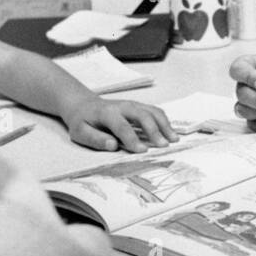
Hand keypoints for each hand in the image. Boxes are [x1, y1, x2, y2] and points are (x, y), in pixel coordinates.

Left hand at [60, 97, 177, 151]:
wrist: (84, 105)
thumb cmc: (83, 122)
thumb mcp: (80, 132)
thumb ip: (96, 139)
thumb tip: (113, 145)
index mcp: (107, 113)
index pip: (122, 126)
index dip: (133, 139)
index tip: (143, 151)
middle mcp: (123, 106)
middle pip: (142, 115)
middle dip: (154, 130)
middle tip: (164, 145)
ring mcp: (133, 105)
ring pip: (152, 111)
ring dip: (165, 125)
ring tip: (174, 139)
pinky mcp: (139, 107)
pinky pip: (155, 111)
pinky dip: (165, 121)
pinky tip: (171, 132)